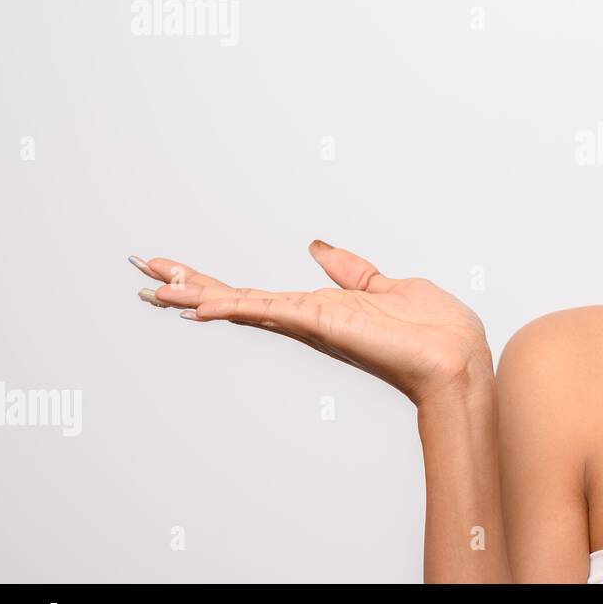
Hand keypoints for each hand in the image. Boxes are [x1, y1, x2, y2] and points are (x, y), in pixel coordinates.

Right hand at [130, 240, 492, 407]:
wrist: (455, 355)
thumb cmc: (432, 330)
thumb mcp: (387, 285)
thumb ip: (351, 270)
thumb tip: (321, 248)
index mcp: (323, 307)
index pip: (261, 293)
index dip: (221, 283)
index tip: (182, 270)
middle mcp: (311, 316)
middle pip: (241, 298)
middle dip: (193, 286)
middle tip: (147, 273)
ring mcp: (313, 321)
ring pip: (245, 303)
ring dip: (200, 293)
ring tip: (156, 285)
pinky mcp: (323, 322)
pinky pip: (271, 309)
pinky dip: (236, 304)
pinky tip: (203, 303)